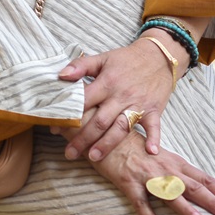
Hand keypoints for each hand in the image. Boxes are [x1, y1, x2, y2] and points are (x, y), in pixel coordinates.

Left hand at [53, 38, 174, 160]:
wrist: (158, 56)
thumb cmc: (127, 60)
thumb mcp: (102, 58)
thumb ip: (81, 66)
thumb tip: (60, 75)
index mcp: (106, 83)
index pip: (84, 101)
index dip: (69, 115)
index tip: (56, 127)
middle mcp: (121, 96)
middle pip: (100, 121)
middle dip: (83, 138)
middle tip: (69, 153)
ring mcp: (138, 104)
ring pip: (121, 127)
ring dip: (108, 144)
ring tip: (94, 157)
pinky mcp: (153, 110)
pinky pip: (154, 126)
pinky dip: (154, 138)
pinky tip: (150, 151)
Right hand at [90, 139, 214, 214]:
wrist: (106, 133)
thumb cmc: (135, 148)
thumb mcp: (161, 157)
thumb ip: (178, 172)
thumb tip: (199, 188)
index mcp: (176, 163)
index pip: (204, 179)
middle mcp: (165, 169)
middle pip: (193, 186)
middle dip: (212, 200)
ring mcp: (147, 175)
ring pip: (169, 193)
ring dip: (184, 208)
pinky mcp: (128, 181)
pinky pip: (139, 201)